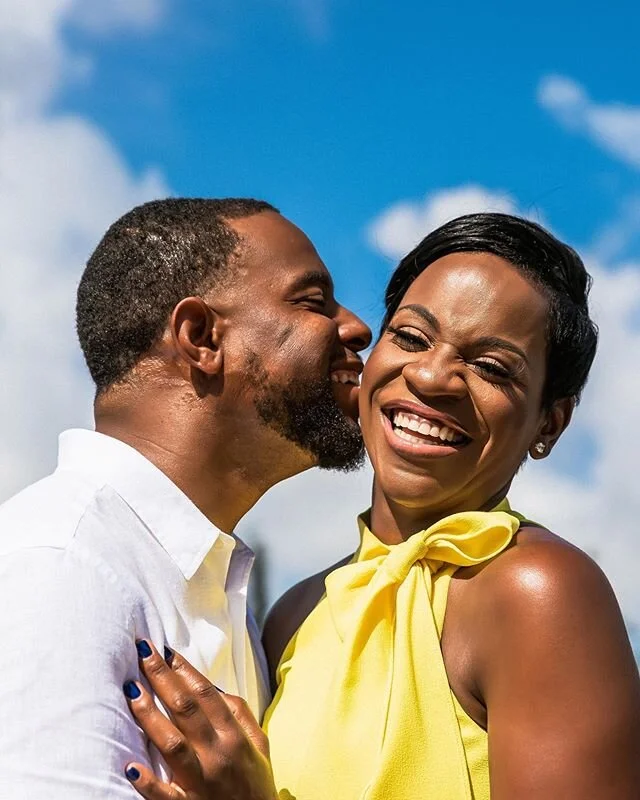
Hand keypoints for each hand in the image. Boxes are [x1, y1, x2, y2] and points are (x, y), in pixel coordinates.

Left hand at [123, 640, 276, 799]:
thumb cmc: (256, 785)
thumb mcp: (260, 745)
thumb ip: (240, 714)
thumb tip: (214, 688)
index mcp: (234, 736)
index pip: (206, 693)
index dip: (184, 669)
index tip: (165, 650)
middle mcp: (218, 754)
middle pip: (185, 707)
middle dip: (162, 676)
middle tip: (142, 651)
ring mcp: (201, 781)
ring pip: (172, 742)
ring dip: (149, 715)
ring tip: (131, 689)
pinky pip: (164, 795)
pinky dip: (147, 781)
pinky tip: (130, 765)